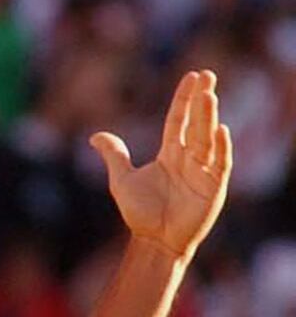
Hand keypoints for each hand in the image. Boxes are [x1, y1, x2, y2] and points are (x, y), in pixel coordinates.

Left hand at [90, 70, 232, 259]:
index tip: (193, 76)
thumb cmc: (141, 212)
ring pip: (207, 138)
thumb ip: (114, 155)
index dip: (184, 99)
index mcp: (171, 153)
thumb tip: (95, 135)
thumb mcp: (122, 179)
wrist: (153, 240)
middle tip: (207, 75)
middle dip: (202, 100)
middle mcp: (190, 158)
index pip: (179, 120)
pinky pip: (220, 163)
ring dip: (209, 117)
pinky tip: (221, 130)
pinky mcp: (214, 187)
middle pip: (197, 123)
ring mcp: (204, 171)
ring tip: (209, 96)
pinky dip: (221, 148)